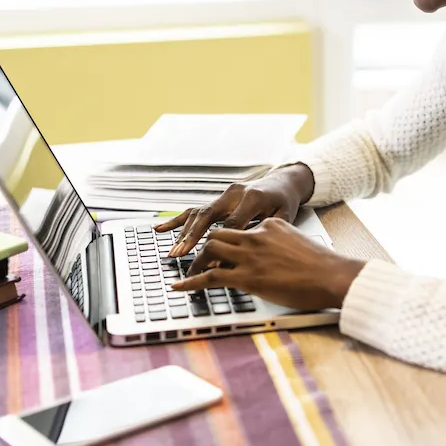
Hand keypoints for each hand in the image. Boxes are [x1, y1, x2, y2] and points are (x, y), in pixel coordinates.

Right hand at [155, 164, 315, 257]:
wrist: (283, 182)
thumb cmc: (285, 202)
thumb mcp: (284, 217)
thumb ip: (266, 233)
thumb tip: (246, 254)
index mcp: (253, 198)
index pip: (232, 224)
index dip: (222, 244)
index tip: (213, 263)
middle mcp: (235, 193)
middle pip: (209, 216)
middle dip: (193, 236)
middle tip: (181, 254)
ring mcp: (224, 194)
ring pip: (199, 213)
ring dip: (185, 233)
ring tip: (174, 251)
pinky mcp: (218, 198)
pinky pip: (195, 210)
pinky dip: (178, 220)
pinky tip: (160, 229)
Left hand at [171, 217, 365, 309]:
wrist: (332, 275)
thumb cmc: (322, 266)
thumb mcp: (296, 245)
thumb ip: (279, 247)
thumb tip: (271, 260)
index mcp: (270, 225)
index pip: (239, 229)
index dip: (227, 242)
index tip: (220, 251)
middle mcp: (256, 235)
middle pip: (218, 233)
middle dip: (203, 246)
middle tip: (195, 259)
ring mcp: (251, 255)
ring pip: (210, 249)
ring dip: (195, 261)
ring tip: (187, 272)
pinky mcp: (247, 276)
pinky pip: (209, 277)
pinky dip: (190, 282)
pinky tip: (179, 287)